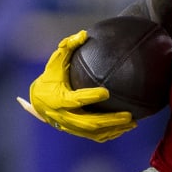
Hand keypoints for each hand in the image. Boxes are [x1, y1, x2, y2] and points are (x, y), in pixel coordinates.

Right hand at [17, 30, 135, 142]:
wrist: (39, 102)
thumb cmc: (50, 78)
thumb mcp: (56, 61)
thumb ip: (68, 47)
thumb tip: (84, 34)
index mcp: (58, 98)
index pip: (75, 99)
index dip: (90, 97)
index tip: (106, 92)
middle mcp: (63, 116)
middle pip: (89, 122)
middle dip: (110, 120)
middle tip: (128, 115)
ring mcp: (70, 126)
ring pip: (94, 132)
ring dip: (114, 129)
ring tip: (132, 123)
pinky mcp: (76, 132)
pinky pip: (95, 137)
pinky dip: (110, 134)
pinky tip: (125, 128)